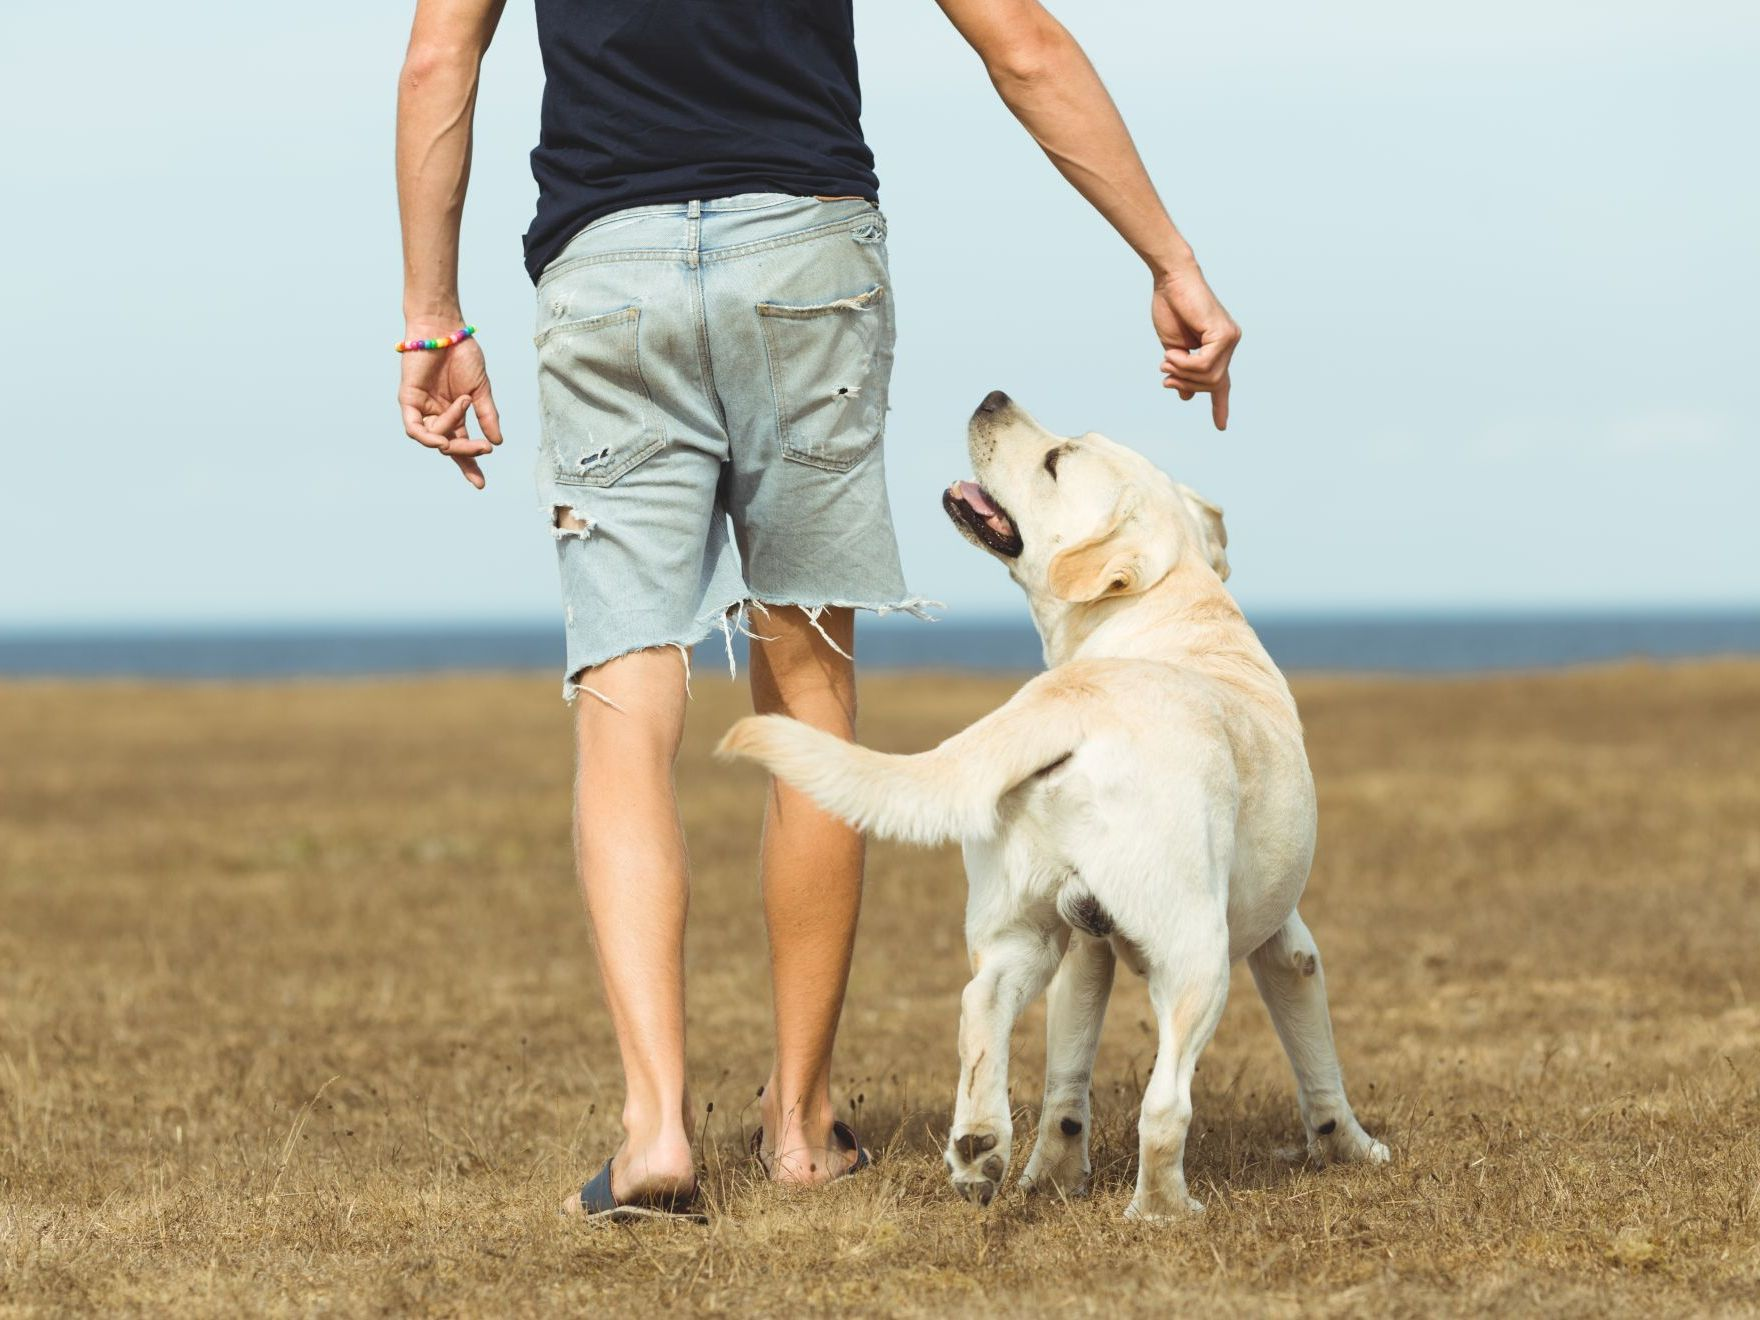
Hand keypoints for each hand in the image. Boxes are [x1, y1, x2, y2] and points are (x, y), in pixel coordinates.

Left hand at [397, 329, 502, 487]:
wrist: (446, 329)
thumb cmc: (463, 354)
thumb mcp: (481, 389)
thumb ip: (487, 415)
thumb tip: (497, 441)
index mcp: (455, 415)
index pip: (461, 445)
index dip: (470, 464)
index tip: (481, 484)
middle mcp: (437, 415)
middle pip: (449, 445)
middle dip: (466, 451)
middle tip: (484, 449)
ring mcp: (422, 408)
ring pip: (434, 438)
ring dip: (451, 437)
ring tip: (466, 416)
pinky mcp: (408, 400)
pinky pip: (414, 428)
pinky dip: (427, 437)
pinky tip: (441, 442)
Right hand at [1152, 267, 1240, 430]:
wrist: (1170, 280)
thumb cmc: (1170, 307)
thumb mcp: (1174, 349)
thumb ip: (1182, 371)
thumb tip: (1187, 396)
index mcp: (1218, 347)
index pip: (1221, 383)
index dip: (1220, 406)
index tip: (1221, 426)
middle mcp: (1229, 343)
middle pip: (1211, 384)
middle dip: (1185, 384)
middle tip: (1165, 373)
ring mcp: (1230, 338)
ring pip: (1209, 377)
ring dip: (1183, 373)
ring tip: (1168, 359)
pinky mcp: (1224, 334)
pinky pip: (1206, 365)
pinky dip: (1186, 364)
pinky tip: (1173, 353)